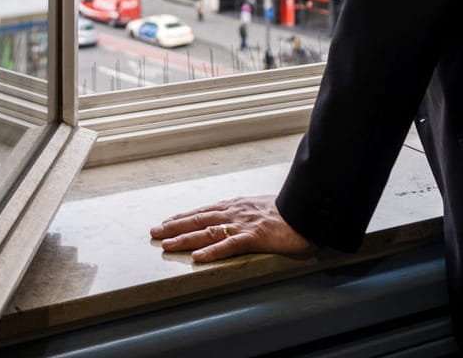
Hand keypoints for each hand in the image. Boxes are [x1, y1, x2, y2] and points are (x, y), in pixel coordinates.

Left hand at [149, 194, 315, 263]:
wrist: (309, 211)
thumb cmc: (290, 211)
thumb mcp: (264, 207)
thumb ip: (249, 212)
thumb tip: (240, 217)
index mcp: (238, 205)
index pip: (204, 211)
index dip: (184, 217)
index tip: (167, 221)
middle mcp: (236, 212)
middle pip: (199, 219)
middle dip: (175, 226)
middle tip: (154, 232)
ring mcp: (243, 224)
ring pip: (207, 231)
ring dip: (185, 238)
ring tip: (166, 244)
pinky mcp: (254, 237)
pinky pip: (229, 246)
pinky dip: (211, 252)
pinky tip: (197, 258)